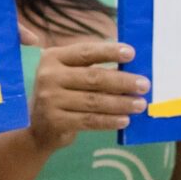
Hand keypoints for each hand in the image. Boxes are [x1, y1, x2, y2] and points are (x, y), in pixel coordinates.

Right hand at [27, 38, 148, 151]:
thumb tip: (130, 67)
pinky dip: (109, 121)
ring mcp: (50, 99)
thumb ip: (91, 69)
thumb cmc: (60, 95)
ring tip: (140, 104)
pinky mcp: (55, 121)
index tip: (132, 53)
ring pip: (94, 101)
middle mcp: (49, 76)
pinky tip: (125, 120)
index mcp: (54, 58)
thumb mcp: (68, 76)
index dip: (109, 51)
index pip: (86, 52)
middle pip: (93, 77)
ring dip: (121, 103)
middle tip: (144, 85)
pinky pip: (89, 120)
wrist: (36, 128)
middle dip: (122, 81)